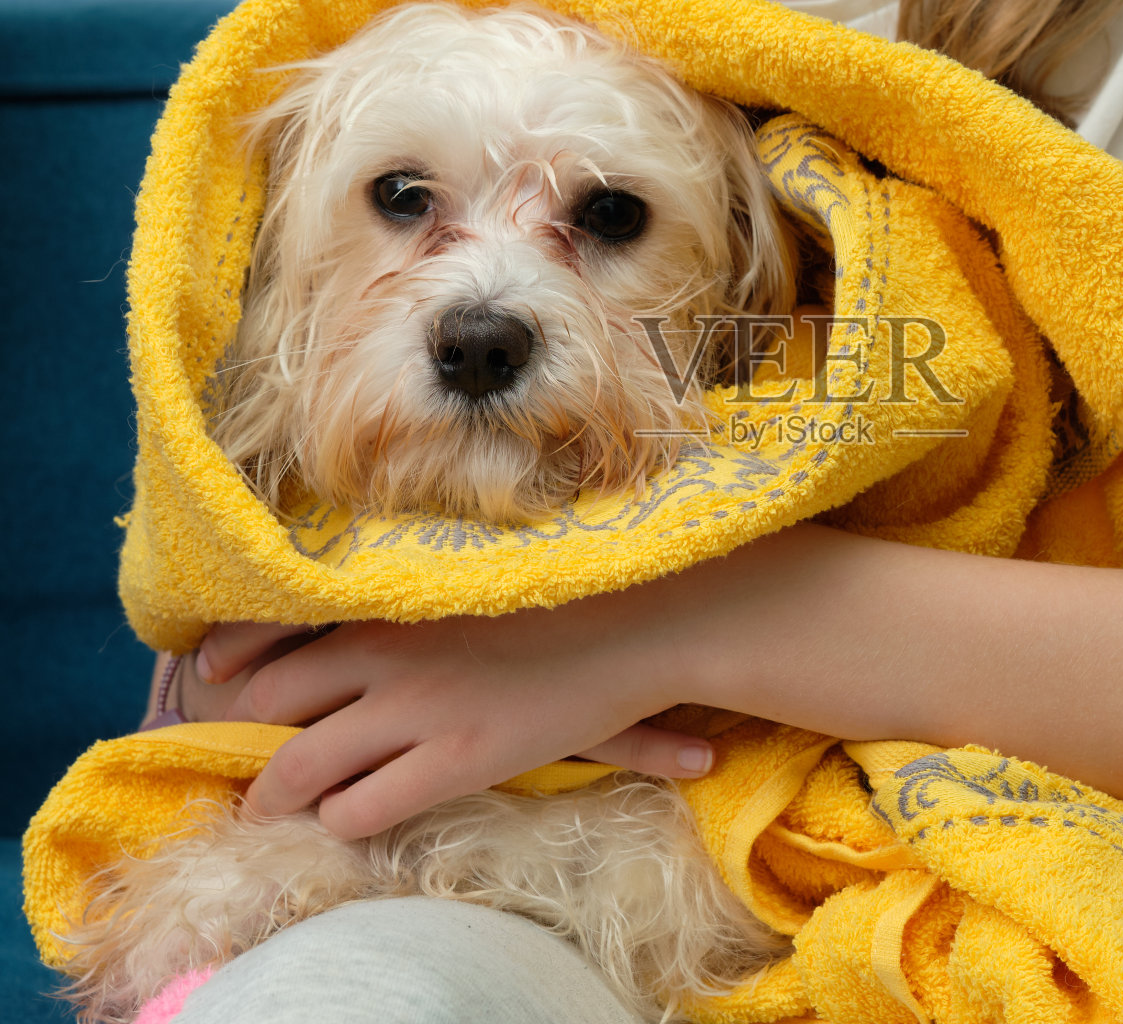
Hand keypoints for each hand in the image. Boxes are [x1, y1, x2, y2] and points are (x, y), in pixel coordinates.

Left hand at [205, 595, 714, 838]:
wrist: (641, 620)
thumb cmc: (564, 590)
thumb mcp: (474, 570)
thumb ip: (411, 586)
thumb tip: (363, 600)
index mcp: (392, 596)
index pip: (275, 619)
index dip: (233, 651)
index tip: (215, 668)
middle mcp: (388, 649)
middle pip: (275, 701)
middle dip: (253, 733)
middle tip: (258, 754)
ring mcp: (418, 706)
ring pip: (302, 767)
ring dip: (283, 794)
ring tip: (283, 806)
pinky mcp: (457, 758)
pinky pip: (362, 809)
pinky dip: (345, 818)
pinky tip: (361, 812)